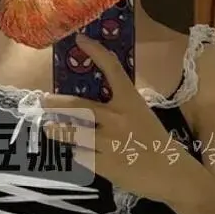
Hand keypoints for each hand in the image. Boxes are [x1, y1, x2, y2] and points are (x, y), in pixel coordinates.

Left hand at [40, 35, 198, 203]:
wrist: (171, 173)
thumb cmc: (156, 141)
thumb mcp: (142, 115)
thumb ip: (119, 107)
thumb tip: (89, 105)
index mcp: (131, 101)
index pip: (113, 69)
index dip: (96, 52)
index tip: (80, 39)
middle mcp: (118, 118)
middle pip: (78, 106)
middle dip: (56, 104)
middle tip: (43, 101)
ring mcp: (110, 142)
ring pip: (72, 133)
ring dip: (57, 130)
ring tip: (49, 128)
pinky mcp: (105, 165)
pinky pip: (80, 155)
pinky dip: (77, 154)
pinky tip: (79, 153)